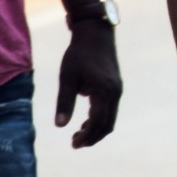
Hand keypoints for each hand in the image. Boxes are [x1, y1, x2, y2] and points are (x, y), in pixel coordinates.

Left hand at [56, 22, 121, 147]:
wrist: (95, 33)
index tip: (73, 143)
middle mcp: (114, 93)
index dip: (86, 136)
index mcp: (104, 91)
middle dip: (92, 137)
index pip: (97, 122)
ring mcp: (117, 90)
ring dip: (96, 130)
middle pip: (107, 125)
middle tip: (74, 143)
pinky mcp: (115, 87)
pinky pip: (111, 110)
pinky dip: (100, 120)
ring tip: (78, 134)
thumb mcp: (67, 77)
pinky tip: (86, 121)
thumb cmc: (78, 54)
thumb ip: (64, 102)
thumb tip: (59, 126)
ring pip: (110, 119)